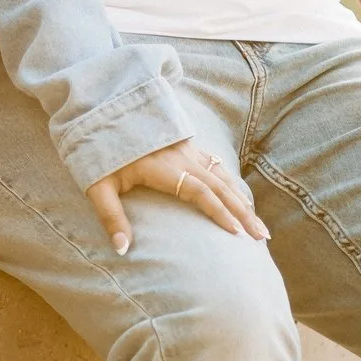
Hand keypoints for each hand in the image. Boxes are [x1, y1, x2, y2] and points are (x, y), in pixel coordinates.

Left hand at [86, 139, 270, 254]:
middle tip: (262, 237)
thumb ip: (110, 216)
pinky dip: (233, 185)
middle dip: (243, 212)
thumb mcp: (98, 185)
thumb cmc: (97, 152)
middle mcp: (181, 156)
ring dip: (242, 201)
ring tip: (259, 226)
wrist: (102, 111)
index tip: (236, 233)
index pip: (198, 190)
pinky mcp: (188, 146)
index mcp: (161, 166)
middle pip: (219, 186)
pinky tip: (243, 200)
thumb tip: (122, 249)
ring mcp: (187, 149)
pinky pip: (217, 166)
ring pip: (223, 176)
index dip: (218, 211)